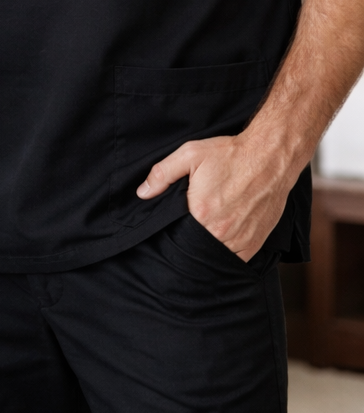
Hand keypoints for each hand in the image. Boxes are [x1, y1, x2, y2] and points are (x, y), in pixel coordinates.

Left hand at [137, 133, 292, 259]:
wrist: (270, 157)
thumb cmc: (231, 155)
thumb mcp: (190, 154)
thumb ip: (162, 174)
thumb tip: (143, 193)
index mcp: (201, 213)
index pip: (178, 235)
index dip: (174, 232)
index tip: (174, 225)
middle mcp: (221, 231)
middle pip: (196, 247)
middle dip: (190, 241)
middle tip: (191, 228)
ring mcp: (240, 239)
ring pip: (216, 255)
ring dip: (209, 248)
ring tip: (206, 233)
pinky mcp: (255, 242)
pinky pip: (237, 259)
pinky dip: (228, 253)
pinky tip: (223, 240)